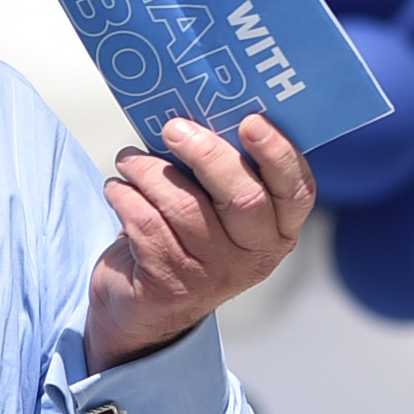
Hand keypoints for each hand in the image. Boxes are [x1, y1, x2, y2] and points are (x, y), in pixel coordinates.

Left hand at [84, 114, 315, 369]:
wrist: (145, 308)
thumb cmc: (183, 237)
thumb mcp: (215, 210)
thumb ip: (221, 169)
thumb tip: (198, 106)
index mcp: (278, 230)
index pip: (296, 190)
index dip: (278, 153)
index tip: (250, 120)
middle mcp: (254, 256)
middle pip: (243, 196)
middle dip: (206, 153)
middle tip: (173, 128)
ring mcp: (213, 275)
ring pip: (185, 207)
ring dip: (150, 172)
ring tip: (130, 159)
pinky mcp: (170, 285)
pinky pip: (146, 225)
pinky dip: (125, 197)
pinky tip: (116, 187)